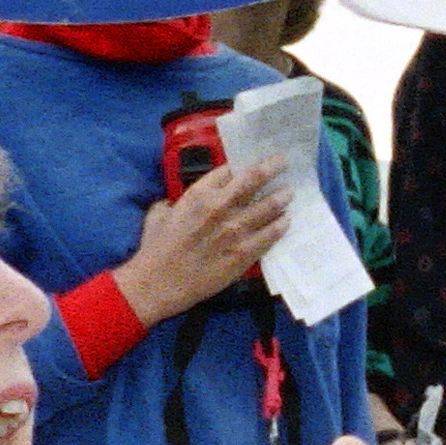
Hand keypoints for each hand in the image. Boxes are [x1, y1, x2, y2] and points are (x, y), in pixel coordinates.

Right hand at [117, 159, 292, 324]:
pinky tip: (286, 221)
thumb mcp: (160, 213)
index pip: (229, 170)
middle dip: (272, 167)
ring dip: (281, 197)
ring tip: (290, 192)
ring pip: (267, 207)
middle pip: (254, 180)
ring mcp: (235, 231)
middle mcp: (221, 207)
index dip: (242, 165)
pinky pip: (269, 236)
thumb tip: (177, 203)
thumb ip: (174, 203)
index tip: (253, 162)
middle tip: (283, 161)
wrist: (159, 283)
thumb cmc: (156, 248)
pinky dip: (280, 226)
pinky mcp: (243, 254)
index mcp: (199, 194)